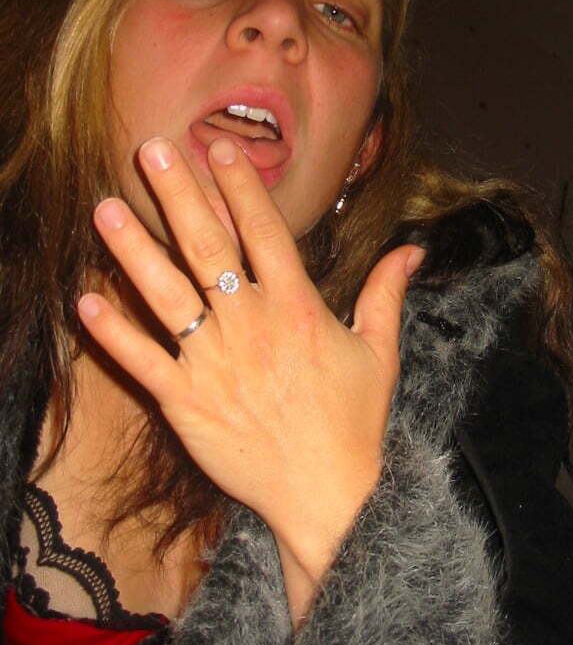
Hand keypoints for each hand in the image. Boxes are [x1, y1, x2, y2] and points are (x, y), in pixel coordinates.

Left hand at [78, 136, 423, 608]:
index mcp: (297, 307)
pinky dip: (113, 333)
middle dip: (179, 194)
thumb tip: (413, 249)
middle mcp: (251, 325)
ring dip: (134, 249)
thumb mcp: (380, 351)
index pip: (265, 232)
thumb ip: (386, 292)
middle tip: (153, 150)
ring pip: (166, 294)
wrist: (327, 495)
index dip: (240, 187)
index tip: (220, 149)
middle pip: (208, 247)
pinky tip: (86, 301)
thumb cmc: (354, 422)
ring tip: (105, 208)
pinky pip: (143, 361)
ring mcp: (214, 362)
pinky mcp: (185, 402)